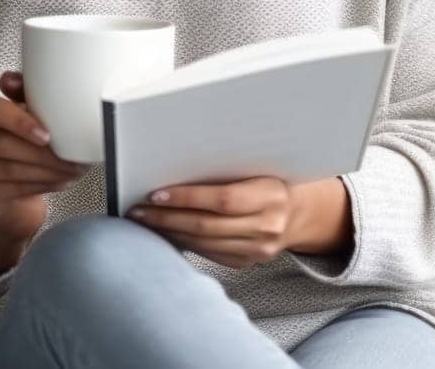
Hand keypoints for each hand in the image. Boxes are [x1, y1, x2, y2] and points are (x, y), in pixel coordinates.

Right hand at [0, 70, 89, 243]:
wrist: (8, 187)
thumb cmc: (23, 143)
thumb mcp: (30, 116)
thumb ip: (26, 95)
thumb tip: (9, 78)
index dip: (20, 122)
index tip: (48, 136)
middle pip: (2, 144)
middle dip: (43, 155)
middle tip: (73, 161)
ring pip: (10, 169)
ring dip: (47, 172)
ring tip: (72, 172)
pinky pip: (11, 189)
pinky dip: (41, 186)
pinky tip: (60, 182)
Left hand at [125, 175, 304, 268]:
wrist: (295, 214)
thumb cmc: (270, 183)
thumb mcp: (258, 170)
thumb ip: (226, 173)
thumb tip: (176, 171)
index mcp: (271, 196)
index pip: (222, 199)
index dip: (187, 197)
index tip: (156, 194)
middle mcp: (267, 226)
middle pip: (207, 225)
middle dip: (167, 217)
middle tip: (139, 211)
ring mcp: (258, 249)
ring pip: (204, 243)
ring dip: (170, 232)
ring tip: (146, 222)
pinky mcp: (247, 263)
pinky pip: (208, 254)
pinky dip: (184, 242)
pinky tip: (168, 232)